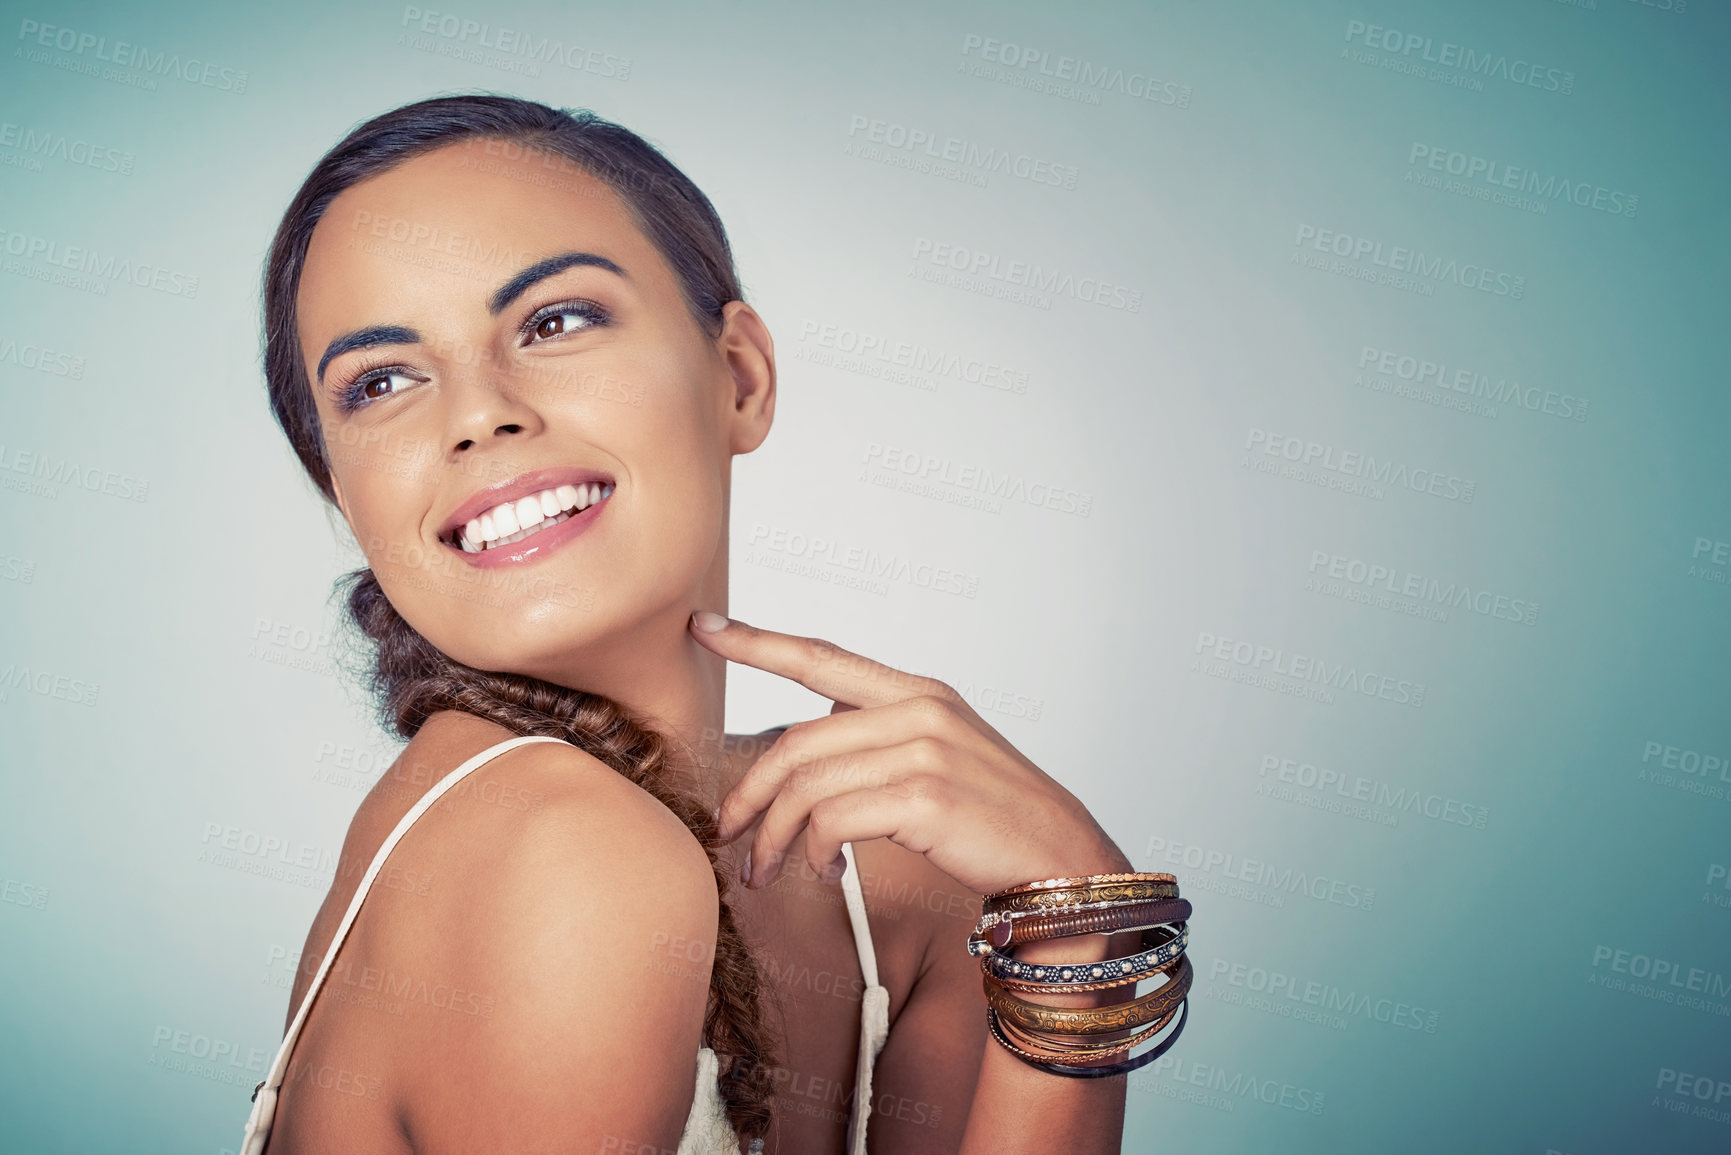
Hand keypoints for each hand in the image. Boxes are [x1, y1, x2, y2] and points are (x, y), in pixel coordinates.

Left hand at [688, 612, 1131, 894]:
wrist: (1064, 860)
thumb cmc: (997, 818)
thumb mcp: (944, 754)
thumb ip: (883, 732)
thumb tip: (816, 728)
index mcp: (918, 692)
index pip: (822, 656)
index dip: (757, 642)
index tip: (704, 627)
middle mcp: (919, 710)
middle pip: (796, 741)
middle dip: (749, 792)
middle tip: (726, 833)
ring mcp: (924, 751)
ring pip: (807, 785)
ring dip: (772, 836)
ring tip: (763, 871)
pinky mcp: (925, 798)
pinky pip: (832, 820)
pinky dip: (813, 853)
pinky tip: (824, 873)